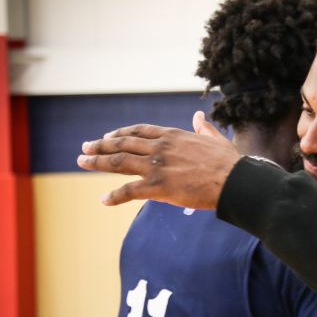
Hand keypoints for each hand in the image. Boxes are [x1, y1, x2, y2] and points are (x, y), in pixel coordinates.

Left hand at [77, 111, 241, 209]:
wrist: (234, 181)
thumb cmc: (229, 163)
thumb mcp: (215, 139)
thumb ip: (203, 128)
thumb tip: (199, 116)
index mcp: (172, 136)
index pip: (138, 131)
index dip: (120, 133)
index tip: (108, 136)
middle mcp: (160, 148)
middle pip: (122, 143)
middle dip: (101, 146)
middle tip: (84, 148)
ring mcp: (157, 167)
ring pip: (119, 162)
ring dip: (97, 162)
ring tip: (82, 162)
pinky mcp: (158, 187)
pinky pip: (129, 191)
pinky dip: (114, 196)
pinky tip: (104, 200)